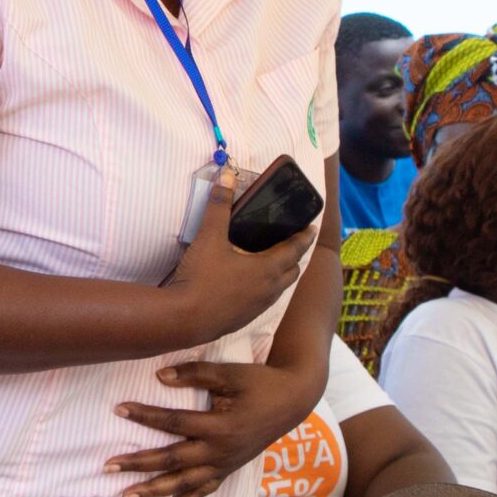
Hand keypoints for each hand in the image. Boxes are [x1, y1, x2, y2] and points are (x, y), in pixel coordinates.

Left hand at [108, 358, 321, 496]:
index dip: (145, 415)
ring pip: (183, 485)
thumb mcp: (230, 373)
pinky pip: (201, 494)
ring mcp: (223, 467)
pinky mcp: (226, 472)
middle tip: (108, 465)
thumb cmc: (259, 384)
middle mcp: (220, 453)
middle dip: (139, 464)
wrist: (292, 402)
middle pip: (172, 461)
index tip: (119, 409)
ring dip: (153, 492)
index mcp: (220, 427)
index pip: (174, 423)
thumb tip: (160, 377)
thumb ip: (195, 374)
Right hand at [162, 178, 312, 345]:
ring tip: (273, 262)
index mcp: (267, 268)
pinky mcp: (243, 319)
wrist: (184, 319)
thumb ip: (219, 206)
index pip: (295, 249)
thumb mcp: (209, 237)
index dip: (305, 237)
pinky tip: (249, 284)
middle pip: (292, 271)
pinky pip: (264, 301)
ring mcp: (257, 307)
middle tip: (292, 243)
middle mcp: (268, 289)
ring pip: (279, 289)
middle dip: (296, 256)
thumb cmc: (201, 278)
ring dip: (282, 274)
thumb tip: (227, 177)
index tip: (312, 228)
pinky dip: (265, 289)